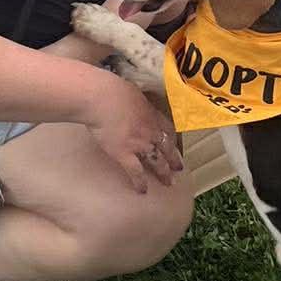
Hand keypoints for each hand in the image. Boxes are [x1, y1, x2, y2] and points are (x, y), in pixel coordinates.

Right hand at [82, 74, 181, 194]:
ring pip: (157, 162)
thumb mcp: (133, 92)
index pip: (169, 130)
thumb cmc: (112, 90)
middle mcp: (150, 131)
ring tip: (168, 183)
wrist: (101, 98)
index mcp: (153, 115)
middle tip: (178, 169)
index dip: (173, 140)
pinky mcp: (124, 155)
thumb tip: (133, 102)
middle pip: (167, 148)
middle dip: (174, 159)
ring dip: (164, 173)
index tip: (175, 146)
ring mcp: (139, 145)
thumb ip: (137, 102)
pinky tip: (142, 190)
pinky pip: (135, 172)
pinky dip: (139, 182)